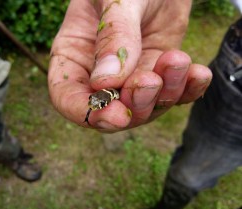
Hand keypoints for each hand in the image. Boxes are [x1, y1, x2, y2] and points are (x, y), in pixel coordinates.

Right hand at [48, 0, 211, 131]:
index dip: (88, 113)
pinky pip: (172, 94)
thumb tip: (106, 82)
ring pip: (144, 107)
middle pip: (110, 109)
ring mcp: (129, 75)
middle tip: (151, 81)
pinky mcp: (157, 72)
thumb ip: (112, 36)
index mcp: (73, 55)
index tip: (116, 114)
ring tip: (177, 61)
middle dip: (134, 104)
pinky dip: (188, 90)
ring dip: (164, 94)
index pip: (68, 98)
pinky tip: (198, 73)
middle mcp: (98, 73)